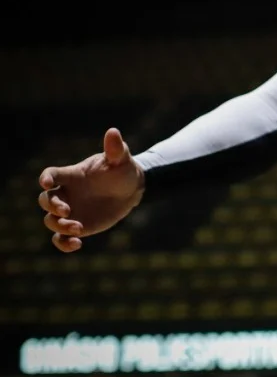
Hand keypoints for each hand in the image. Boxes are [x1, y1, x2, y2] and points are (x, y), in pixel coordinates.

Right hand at [37, 128, 144, 252]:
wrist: (131, 188)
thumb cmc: (122, 170)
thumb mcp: (121, 159)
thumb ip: (115, 148)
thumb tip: (113, 131)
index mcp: (71, 176)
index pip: (51, 174)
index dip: (46, 178)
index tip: (47, 183)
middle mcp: (66, 193)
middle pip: (46, 200)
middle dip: (52, 206)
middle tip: (68, 211)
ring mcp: (70, 211)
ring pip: (51, 220)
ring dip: (59, 226)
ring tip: (78, 228)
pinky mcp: (77, 225)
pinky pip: (61, 237)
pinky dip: (63, 243)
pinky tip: (77, 244)